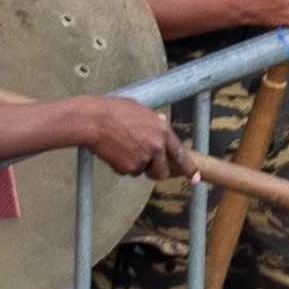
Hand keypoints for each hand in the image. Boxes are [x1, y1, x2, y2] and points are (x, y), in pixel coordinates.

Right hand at [63, 93, 184, 180]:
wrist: (93, 120)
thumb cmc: (113, 111)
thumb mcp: (140, 110)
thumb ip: (154, 121)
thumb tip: (162, 122)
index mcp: (162, 130)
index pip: (181, 154)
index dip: (189, 168)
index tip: (195, 178)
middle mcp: (156, 146)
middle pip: (163, 171)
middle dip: (155, 171)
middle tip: (145, 164)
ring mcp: (142, 158)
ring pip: (142, 171)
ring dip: (135, 165)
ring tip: (122, 147)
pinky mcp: (128, 167)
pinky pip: (127, 171)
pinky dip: (121, 165)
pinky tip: (113, 150)